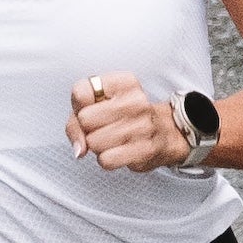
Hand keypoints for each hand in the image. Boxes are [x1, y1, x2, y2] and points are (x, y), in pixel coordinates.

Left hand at [66, 72, 190, 172]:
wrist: (166, 132)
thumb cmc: (125, 117)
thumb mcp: (99, 106)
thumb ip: (76, 122)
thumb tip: (80, 150)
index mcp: (124, 82)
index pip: (81, 92)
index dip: (78, 107)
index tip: (91, 108)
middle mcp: (136, 100)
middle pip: (84, 119)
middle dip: (87, 129)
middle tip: (102, 127)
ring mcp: (143, 125)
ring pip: (93, 142)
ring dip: (97, 146)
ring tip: (112, 140)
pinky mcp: (145, 149)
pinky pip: (106, 160)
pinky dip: (107, 160)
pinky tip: (118, 152)